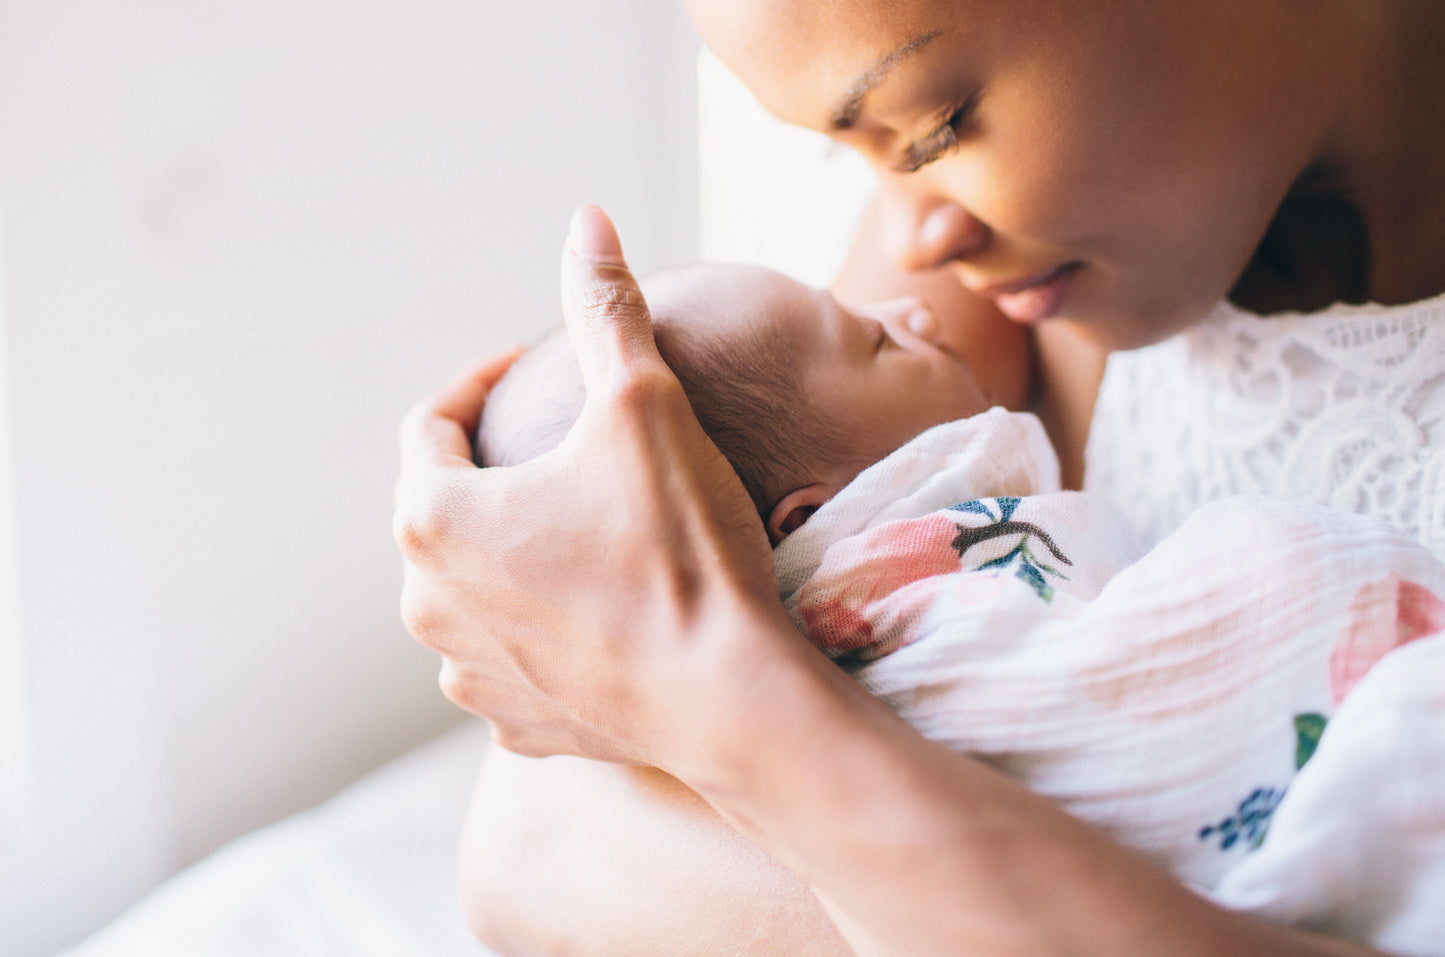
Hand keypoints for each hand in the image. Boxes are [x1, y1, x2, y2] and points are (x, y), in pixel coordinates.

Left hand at [394, 206, 784, 765]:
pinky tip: (600, 609)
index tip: (535, 370)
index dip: (483, 383)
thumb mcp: (645, 406)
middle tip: (571, 451)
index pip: (431, 425)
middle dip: (501, 470)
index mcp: (435, 517)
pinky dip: (543, 625)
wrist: (734, 698)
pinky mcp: (514, 724)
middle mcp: (428, 603)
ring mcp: (469, 672)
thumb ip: (606, 309)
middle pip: (448, 507)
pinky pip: (513, 655)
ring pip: (477, 586)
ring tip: (590, 530)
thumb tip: (586, 219)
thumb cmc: (683, 546)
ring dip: (518, 551)